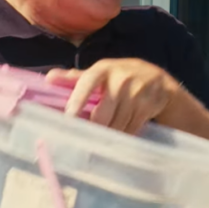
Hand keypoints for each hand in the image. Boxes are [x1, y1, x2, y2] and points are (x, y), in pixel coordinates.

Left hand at [46, 58, 179, 134]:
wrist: (159, 80)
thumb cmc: (122, 76)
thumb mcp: (102, 72)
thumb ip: (76, 77)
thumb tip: (48, 77)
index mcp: (104, 68)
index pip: (87, 83)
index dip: (77, 100)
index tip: (69, 118)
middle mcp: (121, 79)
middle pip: (102, 114)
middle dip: (94, 129)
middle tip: (86, 138)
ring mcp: (137, 93)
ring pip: (116, 125)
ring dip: (110, 134)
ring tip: (106, 135)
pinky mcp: (148, 106)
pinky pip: (130, 129)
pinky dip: (124, 135)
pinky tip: (122, 132)